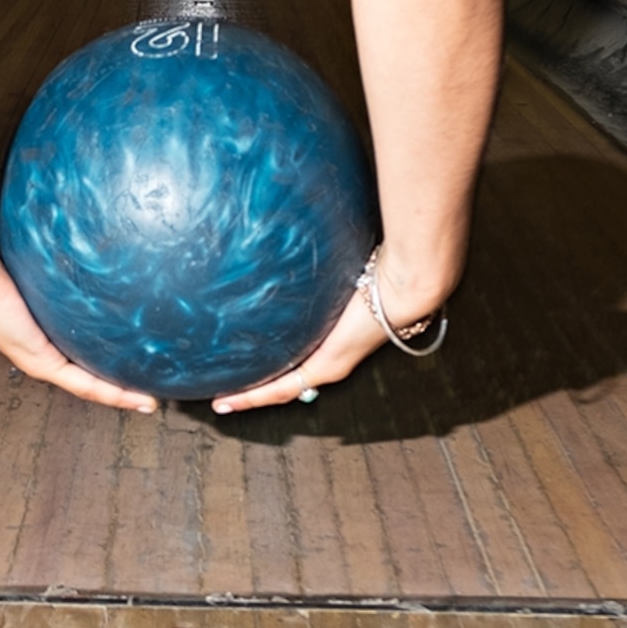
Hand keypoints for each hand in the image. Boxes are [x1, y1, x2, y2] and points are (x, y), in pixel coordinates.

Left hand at [0, 243, 156, 413]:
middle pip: (86, 368)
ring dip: (120, 393)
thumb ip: (63, 231)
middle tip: (150, 378)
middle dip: (117, 377)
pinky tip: (140, 399)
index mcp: (38, 322)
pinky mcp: (40, 363)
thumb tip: (83, 199)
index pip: (76, 338)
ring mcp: (39, 358)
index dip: (102, 345)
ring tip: (150, 400)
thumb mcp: (40, 246)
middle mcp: (38, 346)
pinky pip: (85, 385)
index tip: (129, 344)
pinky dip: (114, 394)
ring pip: (90, 385)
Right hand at [210, 244, 445, 414]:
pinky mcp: (324, 367)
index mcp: (336, 335)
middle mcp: (333, 357)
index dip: (275, 360)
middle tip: (228, 390)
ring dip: (249, 397)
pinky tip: (228, 400)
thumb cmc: (379, 268)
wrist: (404, 284)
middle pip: (287, 379)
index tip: (252, 360)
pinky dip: (251, 397)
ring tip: (221, 401)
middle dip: (256, 386)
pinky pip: (280, 389)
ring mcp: (329, 365)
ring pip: (280, 389)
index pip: (299, 354)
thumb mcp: (333, 265)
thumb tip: (297, 227)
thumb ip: (313, 256)